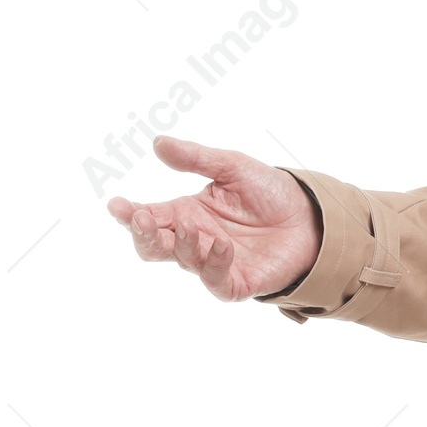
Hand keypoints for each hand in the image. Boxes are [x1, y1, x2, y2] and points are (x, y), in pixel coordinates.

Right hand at [109, 137, 321, 300]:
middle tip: (142, 218)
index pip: (150, 217)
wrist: (310, 216)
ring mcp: (214, 263)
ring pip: (183, 260)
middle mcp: (196, 239)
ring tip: (190, 223)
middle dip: (144, 233)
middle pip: (155, 246)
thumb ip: (196, 158)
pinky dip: (214, 264)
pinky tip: (222, 244)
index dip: (130, 214)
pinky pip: (216, 280)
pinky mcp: (237, 282)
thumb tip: (158, 143)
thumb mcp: (232, 167)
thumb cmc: (270, 193)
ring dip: (181, 242)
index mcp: (187, 212)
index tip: (116, 205)